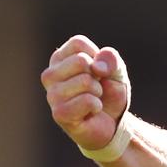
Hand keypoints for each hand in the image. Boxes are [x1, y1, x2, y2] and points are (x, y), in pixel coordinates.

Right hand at [41, 35, 130, 150]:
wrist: (113, 123)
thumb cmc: (109, 93)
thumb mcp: (116, 71)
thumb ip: (111, 60)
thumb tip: (97, 67)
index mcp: (59, 59)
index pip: (77, 43)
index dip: (96, 57)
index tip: (98, 71)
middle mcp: (50, 75)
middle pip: (80, 61)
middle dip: (97, 76)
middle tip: (96, 89)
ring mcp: (52, 95)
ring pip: (85, 81)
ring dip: (98, 92)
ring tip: (93, 100)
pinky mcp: (59, 113)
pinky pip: (87, 100)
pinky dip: (97, 106)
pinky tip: (91, 112)